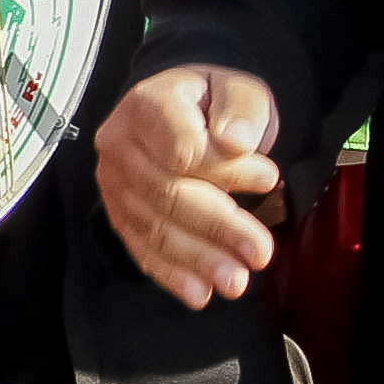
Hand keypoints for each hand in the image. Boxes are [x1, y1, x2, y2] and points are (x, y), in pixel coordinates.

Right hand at [94, 65, 281, 309]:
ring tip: (236, 282)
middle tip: (260, 254)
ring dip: (196, 258)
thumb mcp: (239, 90)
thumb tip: (236, 141)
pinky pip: (140, 246)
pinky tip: (199, 293)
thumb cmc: (214, 103)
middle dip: (217, 226)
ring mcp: (113, 182)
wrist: (183, 112)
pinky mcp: (118, 213)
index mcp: (147, 105)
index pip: (182, 148)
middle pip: (166, 192)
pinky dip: (170, 273)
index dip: (226, 170)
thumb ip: (241, 108)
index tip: (270, 179)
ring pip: (153, 226)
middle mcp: (119, 143)